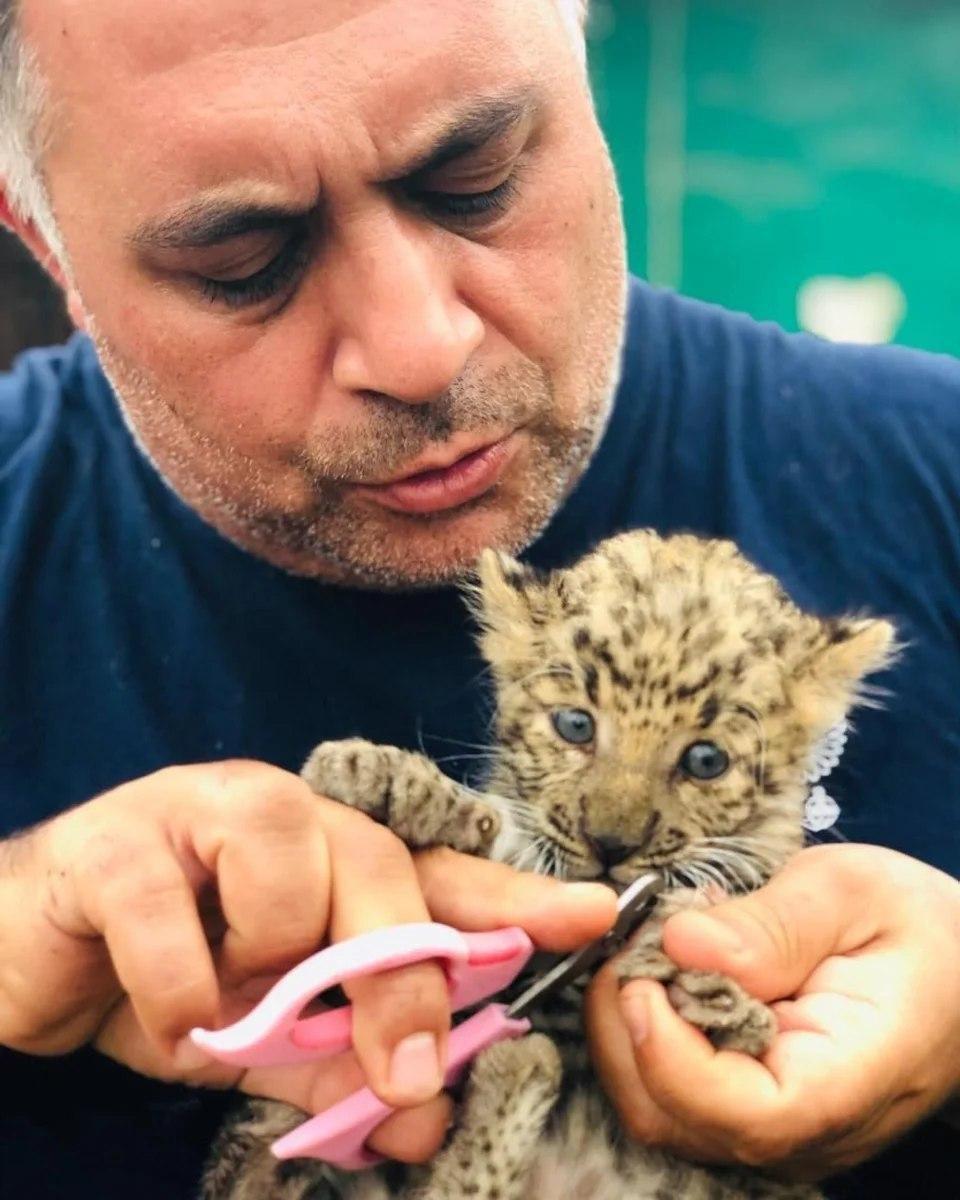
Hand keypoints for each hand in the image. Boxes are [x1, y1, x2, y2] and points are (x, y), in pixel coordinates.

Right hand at [0, 760, 615, 1162]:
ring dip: (264, 971)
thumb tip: (424, 1117)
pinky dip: (179, 988)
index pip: (440, 872)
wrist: (30, 961)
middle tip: (405, 1070)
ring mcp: (200, 811)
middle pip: (382, 872)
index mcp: (330, 861)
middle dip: (403, 978)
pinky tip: (164, 1009)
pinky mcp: (120, 840)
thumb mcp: (267, 1040)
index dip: (516, 895)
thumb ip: (340, 1066)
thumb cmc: (165, 986)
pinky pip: (175, 919)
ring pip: (291, 876)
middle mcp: (283, 817)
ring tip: (221, 1001)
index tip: (594, 917)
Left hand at [586, 844, 959, 1180]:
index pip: (746, 1115)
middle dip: (625, 1026)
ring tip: (652, 945)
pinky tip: (667, 971)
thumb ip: (771, 925)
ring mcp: (772, 1131)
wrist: (953, 968)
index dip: (671, 1055)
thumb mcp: (853, 892)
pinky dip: (642, 1029)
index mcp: (847, 1078)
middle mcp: (805, 1130)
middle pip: (675, 1116)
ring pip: (655, 1106)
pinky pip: (666, 1089)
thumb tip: (680, 943)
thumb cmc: (914, 927)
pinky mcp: (744, 1111)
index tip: (641, 975)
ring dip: (625, 1024)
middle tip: (631, 938)